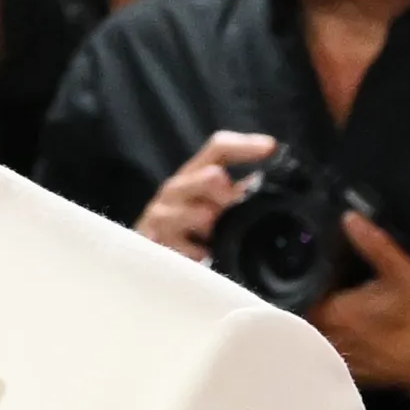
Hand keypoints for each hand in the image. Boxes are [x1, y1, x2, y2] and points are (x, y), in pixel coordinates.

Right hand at [134, 127, 276, 263]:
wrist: (138, 263)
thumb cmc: (182, 233)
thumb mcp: (211, 209)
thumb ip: (238, 196)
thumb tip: (266, 186)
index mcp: (192, 174)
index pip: (219, 148)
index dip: (245, 145)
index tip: (271, 148)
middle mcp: (175, 188)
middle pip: (212, 176)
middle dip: (230, 196)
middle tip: (233, 213)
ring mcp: (161, 214)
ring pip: (202, 215)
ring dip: (214, 230)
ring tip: (211, 240)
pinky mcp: (152, 241)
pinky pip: (188, 250)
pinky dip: (199, 256)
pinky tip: (199, 258)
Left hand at [310, 206, 409, 402]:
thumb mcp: (400, 271)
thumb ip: (373, 243)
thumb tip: (349, 217)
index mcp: (327, 311)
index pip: (298, 289)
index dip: (304, 274)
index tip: (312, 264)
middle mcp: (321, 336)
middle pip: (302, 308)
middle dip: (313, 293)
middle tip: (329, 278)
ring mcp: (328, 355)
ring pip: (312, 328)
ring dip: (320, 314)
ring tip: (340, 299)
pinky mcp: (339, 367)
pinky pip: (324, 344)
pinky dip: (331, 333)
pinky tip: (350, 323)